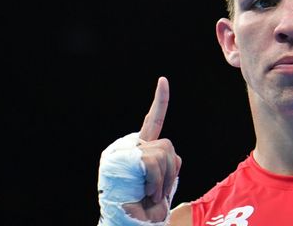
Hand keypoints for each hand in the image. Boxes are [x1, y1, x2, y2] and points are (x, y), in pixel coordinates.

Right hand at [121, 77, 181, 221]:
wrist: (129, 225)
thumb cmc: (145, 210)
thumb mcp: (161, 183)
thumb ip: (166, 164)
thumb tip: (172, 158)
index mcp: (137, 150)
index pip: (152, 121)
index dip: (160, 102)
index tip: (163, 81)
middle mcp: (127, 147)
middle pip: (167, 145)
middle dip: (170, 171)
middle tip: (157, 193)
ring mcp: (121, 152)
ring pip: (162, 153)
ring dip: (163, 180)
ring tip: (150, 195)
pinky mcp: (120, 159)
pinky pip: (152, 162)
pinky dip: (155, 181)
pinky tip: (146, 193)